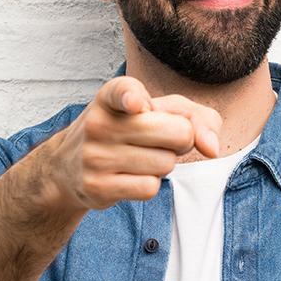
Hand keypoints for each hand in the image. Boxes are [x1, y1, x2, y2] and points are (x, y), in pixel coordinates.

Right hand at [46, 75, 222, 210]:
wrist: (69, 166)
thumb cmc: (126, 131)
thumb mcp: (157, 111)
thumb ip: (196, 117)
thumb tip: (212, 148)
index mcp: (111, 96)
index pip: (124, 91)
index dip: (134, 97)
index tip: (137, 104)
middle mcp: (99, 123)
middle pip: (176, 133)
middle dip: (181, 140)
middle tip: (160, 140)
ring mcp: (95, 156)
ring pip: (165, 164)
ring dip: (163, 164)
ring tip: (139, 157)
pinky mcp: (97, 186)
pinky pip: (150, 188)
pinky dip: (149, 184)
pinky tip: (130, 176)